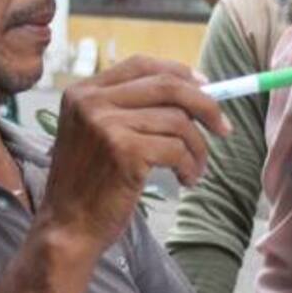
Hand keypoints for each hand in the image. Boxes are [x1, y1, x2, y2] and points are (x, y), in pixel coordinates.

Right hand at [41, 56, 229, 251]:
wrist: (68, 227)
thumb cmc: (90, 185)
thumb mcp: (98, 134)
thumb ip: (131, 108)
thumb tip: (194, 89)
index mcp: (83, 92)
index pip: (141, 65)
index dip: (179, 73)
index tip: (207, 87)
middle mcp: (91, 101)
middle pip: (167, 86)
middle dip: (205, 105)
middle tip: (223, 128)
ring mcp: (106, 124)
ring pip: (178, 121)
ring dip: (198, 148)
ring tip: (196, 169)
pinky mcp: (124, 151)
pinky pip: (176, 149)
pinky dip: (190, 165)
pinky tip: (186, 180)